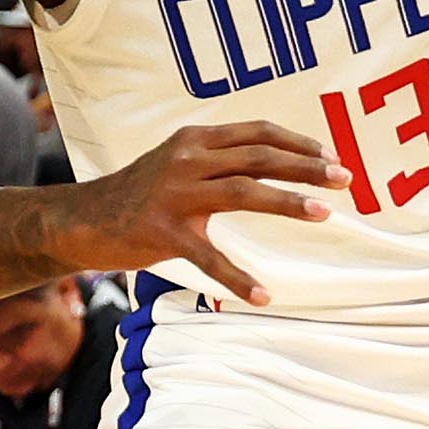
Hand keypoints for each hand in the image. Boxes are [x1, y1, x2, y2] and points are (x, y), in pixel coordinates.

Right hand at [76, 122, 345, 303]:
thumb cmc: (139, 194)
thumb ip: (218, 157)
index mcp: (195, 139)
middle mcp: (187, 160)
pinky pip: (209, 258)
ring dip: (288, 203)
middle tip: (346, 180)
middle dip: (307, 168)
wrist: (82, 219)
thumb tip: (274, 159)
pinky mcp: (163, 233)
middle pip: (259, 157)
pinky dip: (237, 279)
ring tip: (324, 213)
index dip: (298, 143)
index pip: (257, 133)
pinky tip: (262, 295)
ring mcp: (174, 195)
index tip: (331, 158)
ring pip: (243, 193)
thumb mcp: (177, 161)